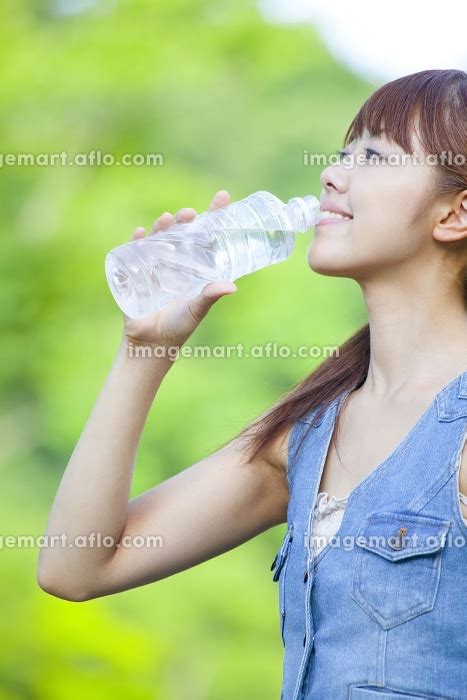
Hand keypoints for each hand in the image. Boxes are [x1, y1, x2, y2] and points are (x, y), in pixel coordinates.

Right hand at [121, 189, 236, 349]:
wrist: (152, 343)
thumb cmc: (179, 326)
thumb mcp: (197, 309)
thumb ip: (210, 296)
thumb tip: (231, 286)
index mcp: (194, 267)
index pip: (206, 235)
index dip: (213, 216)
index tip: (222, 197)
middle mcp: (176, 262)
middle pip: (181, 232)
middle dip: (185, 219)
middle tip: (190, 213)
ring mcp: (155, 265)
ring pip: (159, 239)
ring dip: (162, 227)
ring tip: (167, 219)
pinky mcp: (135, 273)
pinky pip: (133, 252)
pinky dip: (135, 241)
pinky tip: (139, 232)